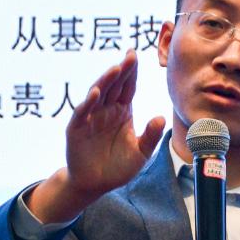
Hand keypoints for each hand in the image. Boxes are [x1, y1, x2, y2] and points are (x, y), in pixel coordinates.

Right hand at [27, 50, 165, 222]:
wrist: (95, 184)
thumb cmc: (118, 167)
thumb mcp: (141, 154)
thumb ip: (151, 137)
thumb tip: (162, 118)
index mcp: (123, 111)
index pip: (128, 87)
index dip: (132, 72)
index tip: (136, 55)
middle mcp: (106, 110)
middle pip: (114, 86)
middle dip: (122, 70)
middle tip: (131, 55)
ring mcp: (90, 118)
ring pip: (98, 94)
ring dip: (106, 81)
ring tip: (116, 69)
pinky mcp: (77, 129)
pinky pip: (82, 113)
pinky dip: (88, 103)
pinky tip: (96, 93)